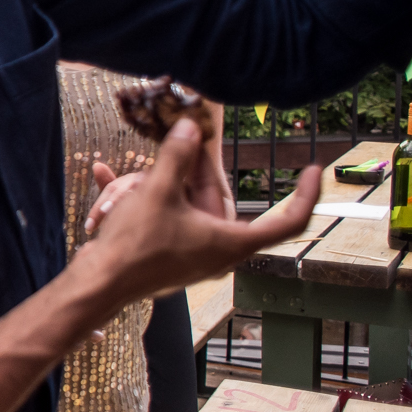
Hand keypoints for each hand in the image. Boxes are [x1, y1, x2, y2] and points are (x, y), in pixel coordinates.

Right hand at [72, 118, 315, 318]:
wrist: (98, 283)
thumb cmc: (135, 247)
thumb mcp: (158, 192)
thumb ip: (177, 156)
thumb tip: (190, 127)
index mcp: (232, 241)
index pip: (289, 221)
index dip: (307, 194)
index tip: (313, 170)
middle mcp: (219, 251)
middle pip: (218, 199)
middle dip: (191, 172)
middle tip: (182, 143)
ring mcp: (193, 253)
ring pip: (185, 205)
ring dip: (155, 185)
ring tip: (128, 180)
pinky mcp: (169, 254)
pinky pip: (162, 217)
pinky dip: (140, 199)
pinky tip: (107, 178)